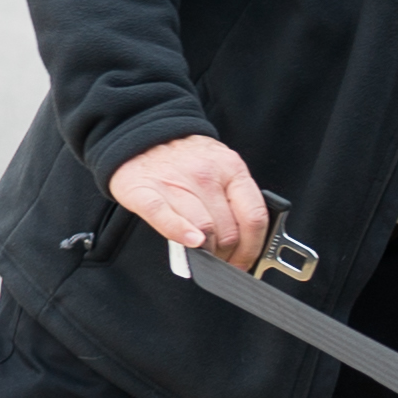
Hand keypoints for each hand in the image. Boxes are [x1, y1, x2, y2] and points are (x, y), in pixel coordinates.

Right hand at [110, 133, 268, 267]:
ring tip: (202, 252)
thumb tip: (249, 240)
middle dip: (227, 254)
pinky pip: (165, 218)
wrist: (144, 136)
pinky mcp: (146, 191)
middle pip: (229, 231)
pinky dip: (180, 234)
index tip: (246, 262)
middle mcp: (206, 174)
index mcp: (232, 169)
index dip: (252, 248)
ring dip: (206, 252)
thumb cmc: (186, 159)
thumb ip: (236, 198)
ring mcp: (176, 182)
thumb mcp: (222, 168)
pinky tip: (189, 243)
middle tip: (220, 259)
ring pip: (204, 231)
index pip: (254, 218)